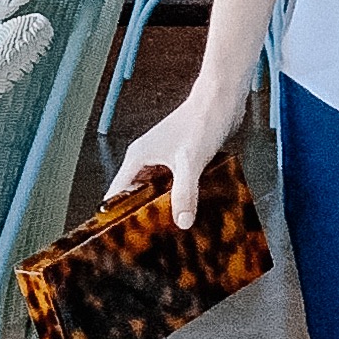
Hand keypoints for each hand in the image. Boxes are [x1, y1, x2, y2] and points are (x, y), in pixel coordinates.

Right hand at [112, 84, 241, 229]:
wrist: (222, 100)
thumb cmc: (201, 120)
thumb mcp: (191, 161)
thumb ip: (184, 192)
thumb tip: (182, 221)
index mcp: (139, 156)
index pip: (117, 192)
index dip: (116, 214)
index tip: (121, 236)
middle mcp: (148, 158)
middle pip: (136, 194)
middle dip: (141, 214)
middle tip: (150, 238)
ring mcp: (164, 159)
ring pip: (156, 190)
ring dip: (162, 206)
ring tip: (169, 229)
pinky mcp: (181, 160)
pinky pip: (174, 185)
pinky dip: (178, 197)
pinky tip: (189, 209)